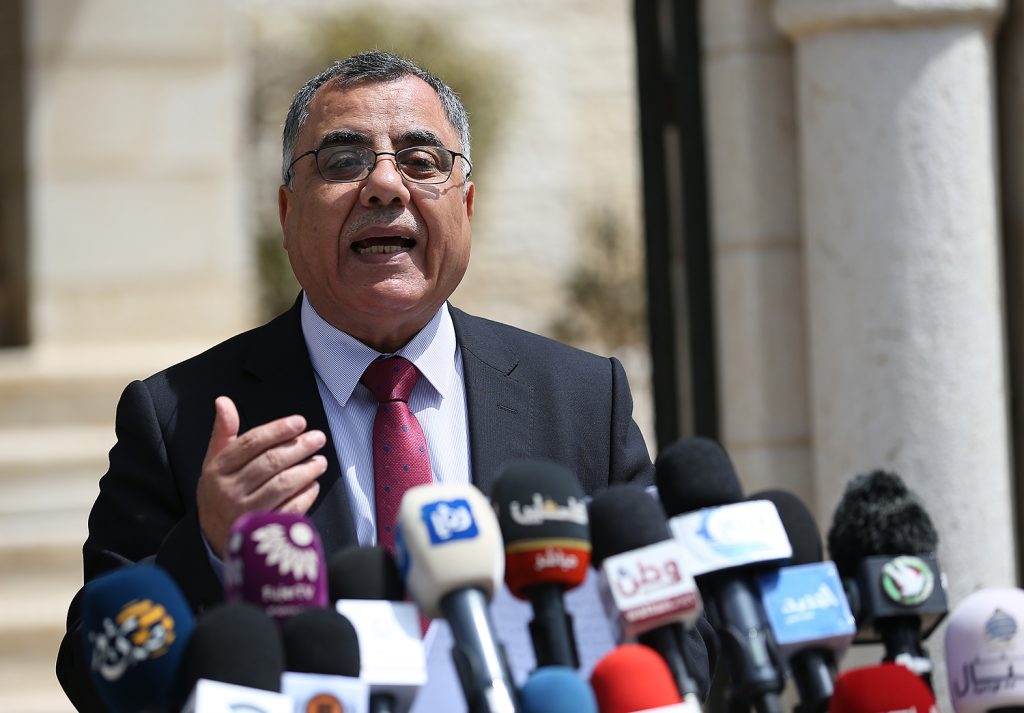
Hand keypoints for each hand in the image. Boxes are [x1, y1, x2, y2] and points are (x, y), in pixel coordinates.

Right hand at [197, 396, 326, 557]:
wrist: (212, 536)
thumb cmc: (219, 491)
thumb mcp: (214, 461)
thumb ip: (224, 431)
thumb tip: (224, 401)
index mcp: (218, 470)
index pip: (251, 444)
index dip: (277, 430)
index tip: (299, 422)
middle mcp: (230, 491)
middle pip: (270, 463)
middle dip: (298, 448)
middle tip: (317, 438)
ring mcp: (246, 512)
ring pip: (282, 485)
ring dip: (306, 470)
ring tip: (320, 460)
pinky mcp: (262, 530)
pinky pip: (290, 510)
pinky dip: (305, 495)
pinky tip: (313, 485)